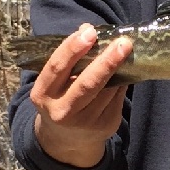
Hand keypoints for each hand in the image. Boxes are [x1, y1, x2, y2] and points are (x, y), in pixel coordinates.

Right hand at [30, 24, 133, 166]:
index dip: (73, 49)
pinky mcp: (105, 126)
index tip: (90, 32)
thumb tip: (88, 28)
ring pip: (107, 90)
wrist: (65, 141)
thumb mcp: (55, 82)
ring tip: (126, 49)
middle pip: (87, 84)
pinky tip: (126, 70)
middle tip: (123, 43)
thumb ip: (69, 58)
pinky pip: (118, 97)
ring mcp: (85, 122)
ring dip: (119, 68)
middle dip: (107, 62)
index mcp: (43, 94)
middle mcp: (62, 111)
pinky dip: (123, 81)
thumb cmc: (60, 98)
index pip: (57, 68)